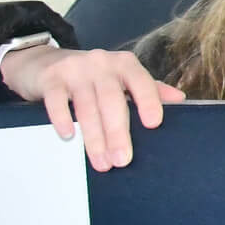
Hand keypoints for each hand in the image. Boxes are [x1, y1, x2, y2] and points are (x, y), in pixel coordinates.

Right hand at [1, 47, 183, 172]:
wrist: (44, 63)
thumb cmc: (92, 77)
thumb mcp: (122, 79)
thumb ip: (149, 89)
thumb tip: (180, 100)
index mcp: (125, 64)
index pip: (142, 82)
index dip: (148, 101)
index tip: (153, 125)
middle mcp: (102, 63)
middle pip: (113, 100)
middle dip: (118, 132)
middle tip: (123, 160)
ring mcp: (75, 69)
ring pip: (86, 105)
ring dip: (94, 137)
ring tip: (101, 162)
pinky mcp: (50, 78)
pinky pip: (57, 100)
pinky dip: (62, 118)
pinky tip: (68, 136)